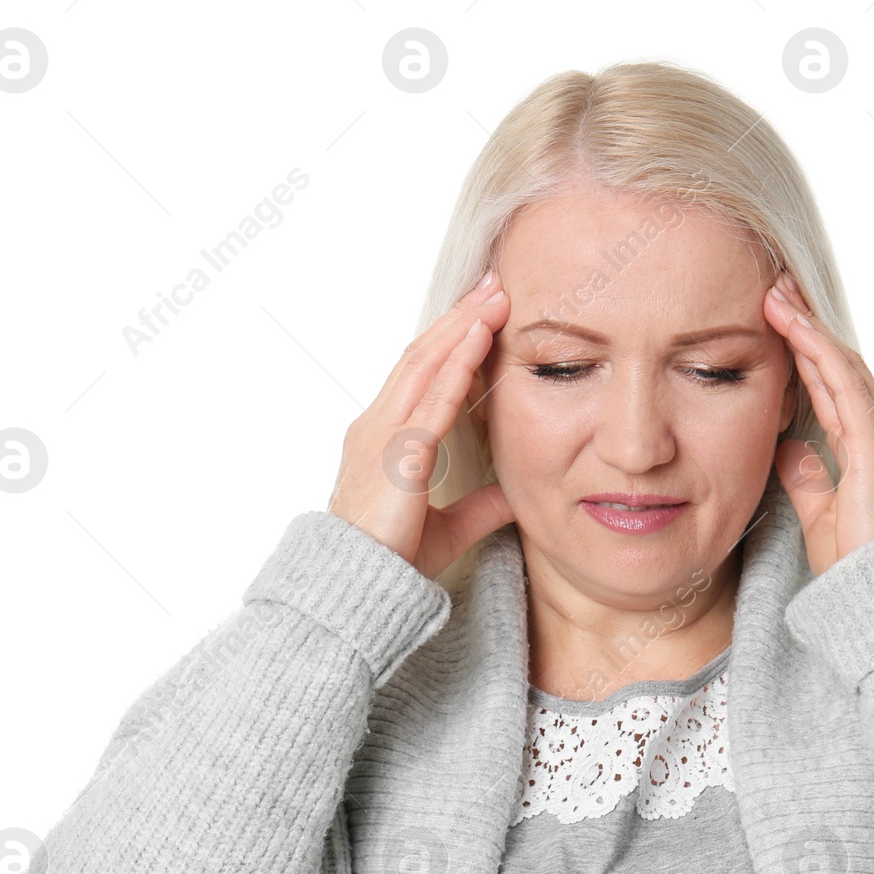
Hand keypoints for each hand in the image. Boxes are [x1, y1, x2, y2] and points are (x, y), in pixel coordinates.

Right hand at [327, 271, 516, 579]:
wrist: (358, 589)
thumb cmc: (392, 561)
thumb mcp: (447, 529)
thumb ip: (480, 507)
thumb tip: (515, 496)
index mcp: (385, 439)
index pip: (420, 375)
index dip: (451, 342)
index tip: (482, 314)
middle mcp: (377, 426)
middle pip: (421, 355)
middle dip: (459, 318)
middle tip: (493, 284)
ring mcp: (382, 436)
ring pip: (425, 365)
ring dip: (461, 327)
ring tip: (494, 296)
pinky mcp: (397, 456)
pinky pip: (431, 401)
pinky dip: (456, 366)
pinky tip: (479, 339)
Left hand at [762, 270, 873, 576]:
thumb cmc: (857, 567)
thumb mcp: (821, 515)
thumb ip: (808, 479)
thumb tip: (786, 449)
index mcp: (870, 449)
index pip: (834, 387)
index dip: (805, 351)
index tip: (777, 321)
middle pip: (841, 366)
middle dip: (807, 326)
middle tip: (776, 288)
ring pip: (843, 366)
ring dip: (809, 328)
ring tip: (777, 294)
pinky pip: (847, 387)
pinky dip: (819, 352)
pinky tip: (795, 327)